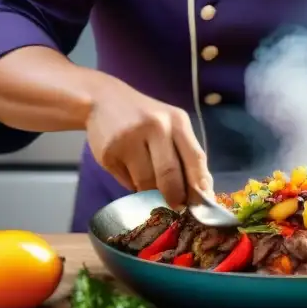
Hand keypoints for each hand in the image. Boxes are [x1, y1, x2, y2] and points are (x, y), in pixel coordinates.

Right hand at [86, 77, 211, 208]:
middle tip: (176, 207)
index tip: (201, 206)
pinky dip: (132, 184)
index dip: (199, 187)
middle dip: (175, 197)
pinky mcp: (109, 153)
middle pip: (170, 174)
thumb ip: (186, 154)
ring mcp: (130, 139)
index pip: (196, 158)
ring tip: (150, 184)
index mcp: (177, 121)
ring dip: (151, 193)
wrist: (103, 100)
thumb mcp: (171, 126)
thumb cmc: (146, 118)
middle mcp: (155, 127)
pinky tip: (129, 169)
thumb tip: (203, 192)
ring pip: (147, 183)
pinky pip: (127, 182)